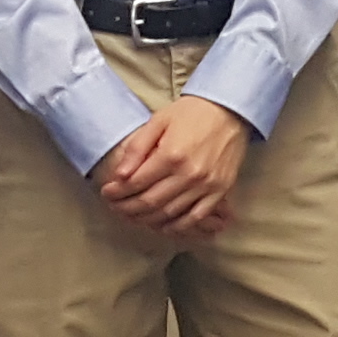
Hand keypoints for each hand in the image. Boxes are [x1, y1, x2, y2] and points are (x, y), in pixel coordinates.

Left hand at [93, 95, 253, 242]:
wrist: (230, 110)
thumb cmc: (192, 112)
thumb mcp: (159, 121)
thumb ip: (137, 148)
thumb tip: (120, 175)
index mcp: (171, 155)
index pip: (136, 183)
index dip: (117, 192)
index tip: (106, 193)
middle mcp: (189, 174)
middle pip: (150, 203)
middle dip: (127, 208)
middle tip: (115, 207)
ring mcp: (206, 185)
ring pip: (170, 214)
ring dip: (147, 219)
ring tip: (133, 216)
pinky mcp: (220, 190)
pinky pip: (196, 217)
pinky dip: (177, 226)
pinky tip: (163, 226)